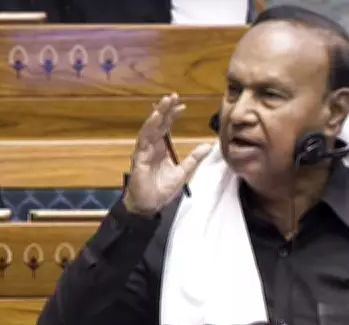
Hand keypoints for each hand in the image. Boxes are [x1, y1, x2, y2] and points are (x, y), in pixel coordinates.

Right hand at [123, 93, 212, 215]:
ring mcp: (144, 151)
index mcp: (161, 148)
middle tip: (173, 96)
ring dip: (157, 114)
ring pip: (150, 128)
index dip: (173, 115)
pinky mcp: (139, 158)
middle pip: (158, 123)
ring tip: (165, 102)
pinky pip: (144, 140)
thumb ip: (194, 158)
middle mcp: (152, 146)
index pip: (167, 126)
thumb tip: (208, 145)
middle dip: (165, 109)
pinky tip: (156, 119)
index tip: (183, 105)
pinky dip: (149, 129)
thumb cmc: (161, 190)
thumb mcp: (183, 172)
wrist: (149, 205)